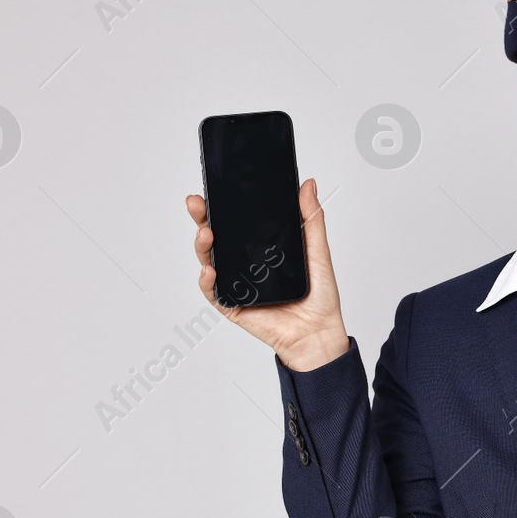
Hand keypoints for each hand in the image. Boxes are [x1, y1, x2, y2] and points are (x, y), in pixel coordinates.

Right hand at [186, 178, 349, 370]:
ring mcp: (236, 283)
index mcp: (260, 247)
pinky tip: (211, 269)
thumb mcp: (317, 250)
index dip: (221, 205)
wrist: (318, 332)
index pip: (235, 221)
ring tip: (206, 233)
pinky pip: (213, 292)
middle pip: (216, 236)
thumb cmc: (319, 295)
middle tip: (197, 203)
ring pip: (209, 260)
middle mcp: (244, 263)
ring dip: (202, 245)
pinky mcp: (232, 305)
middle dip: (202, 217)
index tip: (213, 188)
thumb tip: (308, 185)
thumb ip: (311, 219)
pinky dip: (208, 281)